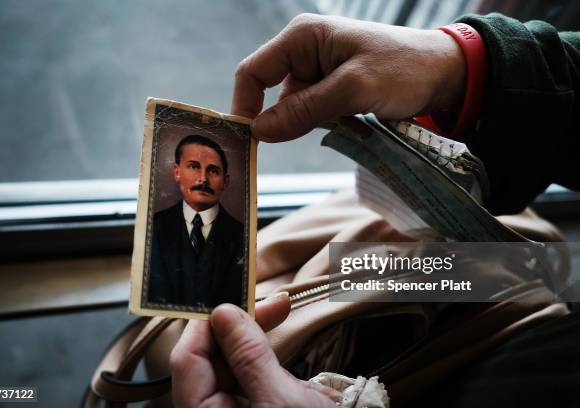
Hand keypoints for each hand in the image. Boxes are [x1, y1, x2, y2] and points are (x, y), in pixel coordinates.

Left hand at [170, 294, 337, 406]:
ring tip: (288, 333)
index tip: (237, 297)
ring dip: (260, 345)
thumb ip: (249, 356)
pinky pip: (252, 381)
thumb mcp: (282, 401)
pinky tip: (293, 367)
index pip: (188, 359)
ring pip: (233, 367)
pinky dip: (271, 366)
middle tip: (275, 305)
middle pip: (210, 360)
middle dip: (241, 329)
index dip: (208, 323)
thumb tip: (225, 313)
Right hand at [232, 13, 464, 141]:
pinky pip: (314, 114)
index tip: (251, 140)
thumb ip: (304, 110)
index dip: (245, 105)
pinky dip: (330, 122)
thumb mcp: (354, 89)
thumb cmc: (403, 69)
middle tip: (334, 121)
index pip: (253, 72)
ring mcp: (317, 71)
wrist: (445, 73)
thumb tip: (258, 132)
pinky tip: (356, 118)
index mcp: (302, 37)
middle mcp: (304, 52)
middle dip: (296, 118)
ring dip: (318, 122)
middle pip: (273, 95)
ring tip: (354, 115)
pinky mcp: (330, 88)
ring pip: (295, 110)